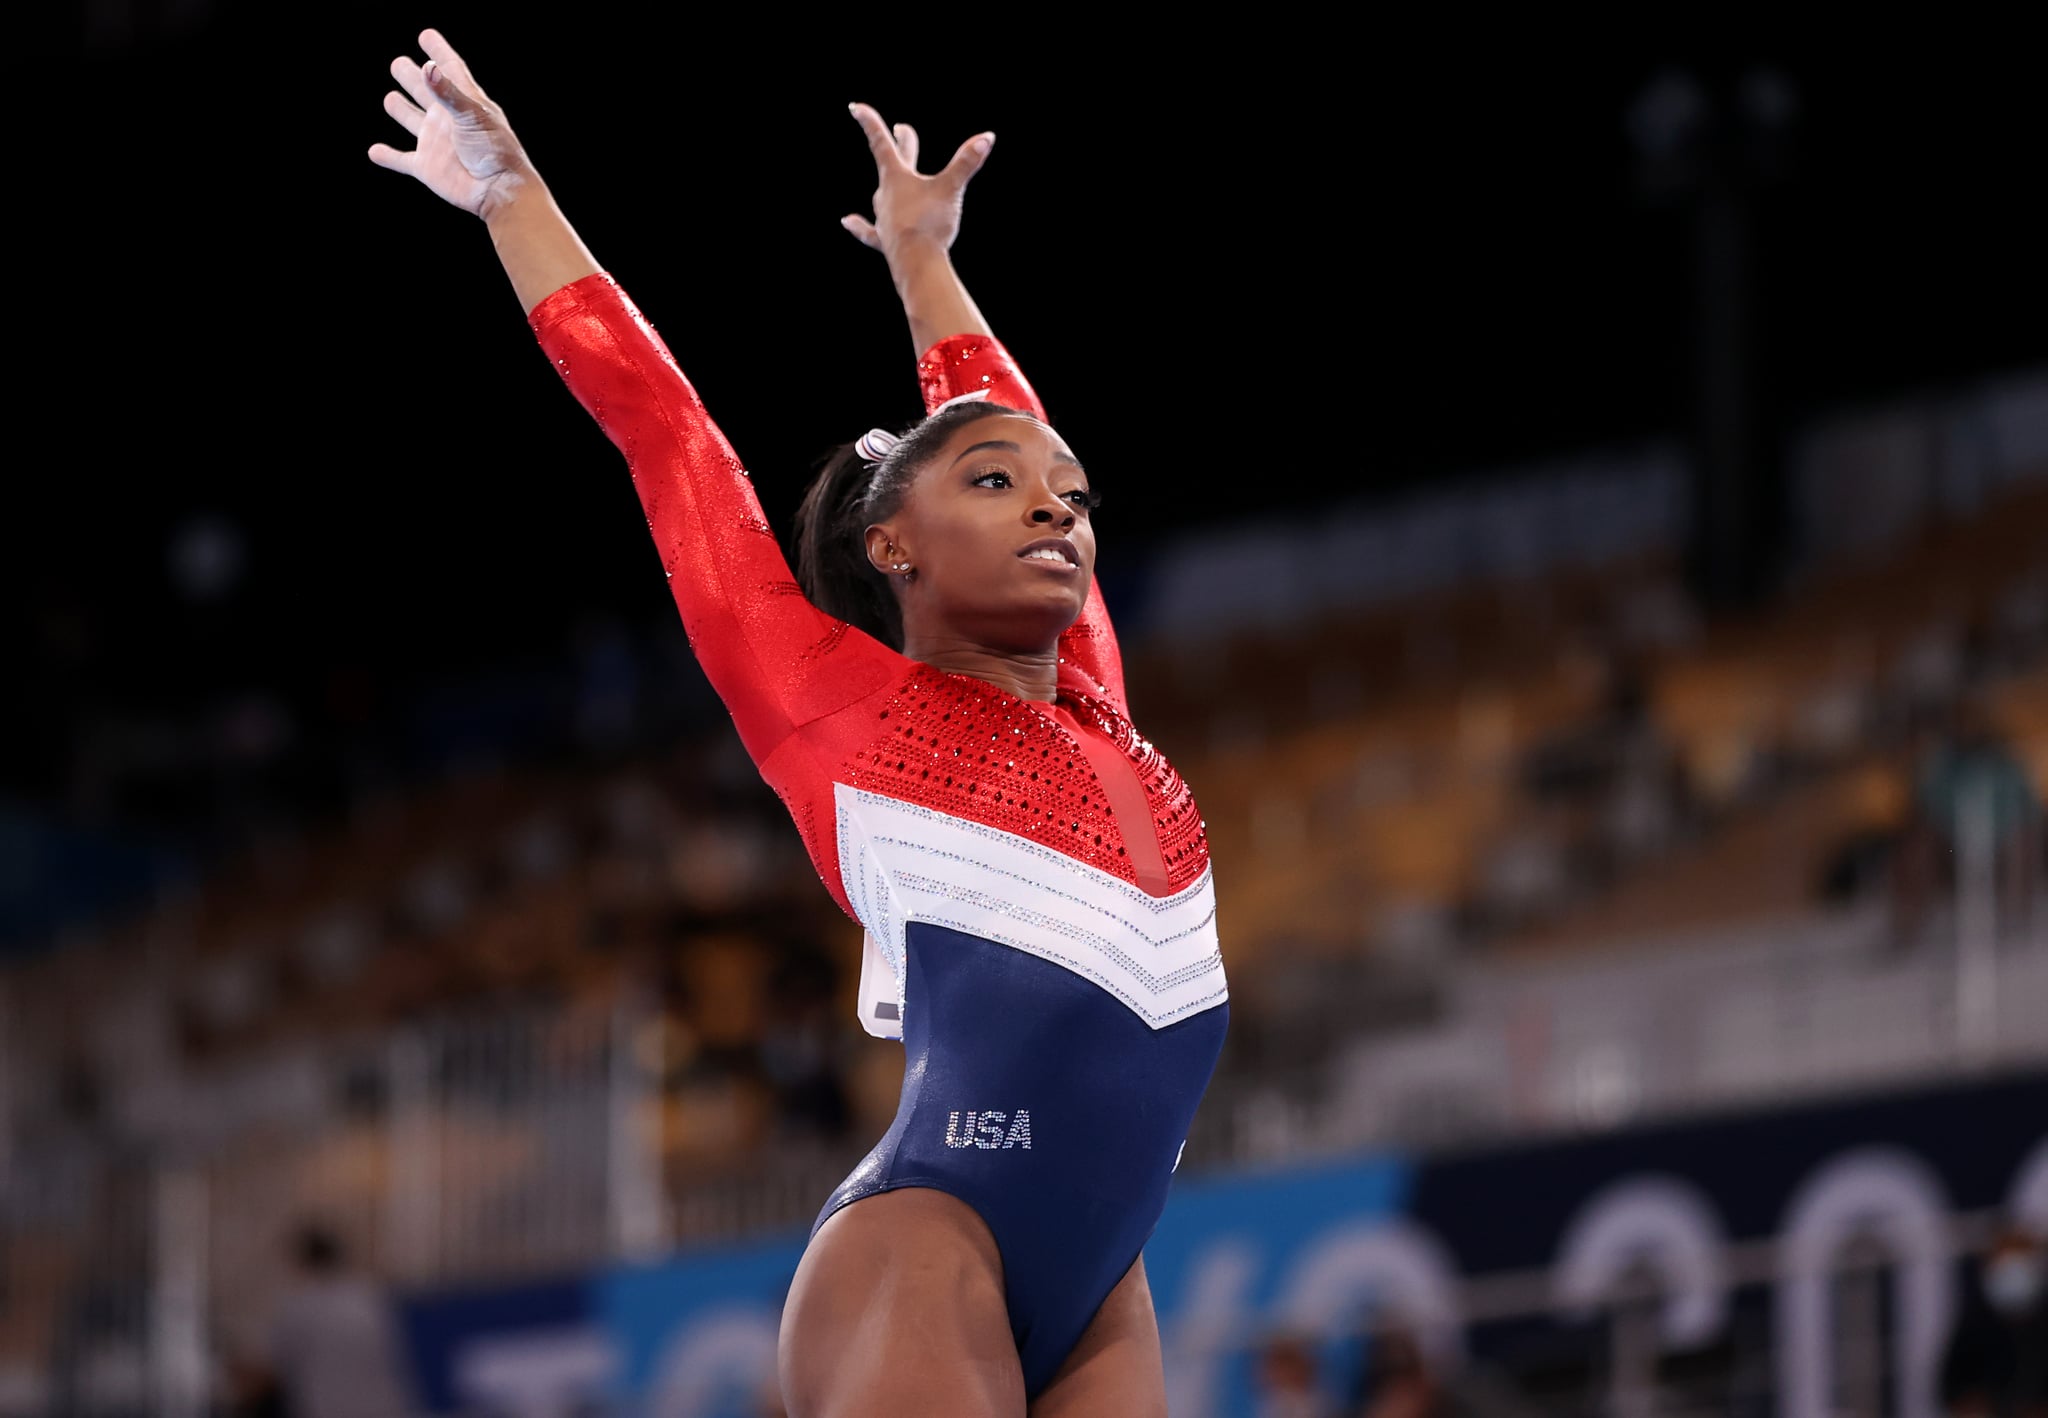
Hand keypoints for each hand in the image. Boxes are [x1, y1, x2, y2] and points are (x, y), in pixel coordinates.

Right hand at [368, 29, 533, 217]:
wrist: (499, 190)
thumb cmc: (495, 150)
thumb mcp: (473, 115)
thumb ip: (448, 92)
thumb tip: (427, 68)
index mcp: (463, 101)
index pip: (449, 69)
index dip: (438, 51)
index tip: (426, 35)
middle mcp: (447, 119)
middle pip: (425, 91)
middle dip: (412, 76)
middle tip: (398, 63)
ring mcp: (436, 143)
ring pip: (411, 120)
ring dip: (400, 110)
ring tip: (390, 98)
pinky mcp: (427, 167)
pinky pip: (401, 160)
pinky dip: (387, 156)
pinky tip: (374, 152)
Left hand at [842, 103, 994, 263]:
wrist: (916, 263)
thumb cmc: (930, 223)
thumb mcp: (951, 189)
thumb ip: (967, 163)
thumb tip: (986, 138)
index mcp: (896, 177)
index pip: (881, 143)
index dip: (870, 123)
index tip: (856, 108)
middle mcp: (885, 194)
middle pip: (890, 164)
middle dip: (899, 145)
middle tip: (901, 130)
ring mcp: (883, 218)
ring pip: (884, 196)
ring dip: (890, 187)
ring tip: (889, 183)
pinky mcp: (885, 241)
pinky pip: (869, 231)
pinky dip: (859, 226)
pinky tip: (847, 221)